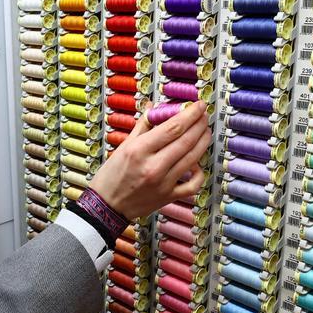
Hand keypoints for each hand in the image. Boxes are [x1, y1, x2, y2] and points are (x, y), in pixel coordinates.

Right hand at [88, 103, 210, 220]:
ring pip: (193, 158)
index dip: (190, 114)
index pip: (172, 128)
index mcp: (139, 150)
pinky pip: (193, 184)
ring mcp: (163, 183)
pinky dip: (199, 172)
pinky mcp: (169, 196)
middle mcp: (153, 166)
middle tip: (204, 115)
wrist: (107, 206)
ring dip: (203, 141)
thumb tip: (154, 107)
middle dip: (200, 124)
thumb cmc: (111, 176)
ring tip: (205, 131)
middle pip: (186, 140)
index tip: (199, 105)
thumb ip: (142, 126)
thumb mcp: (123, 146)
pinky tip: (197, 162)